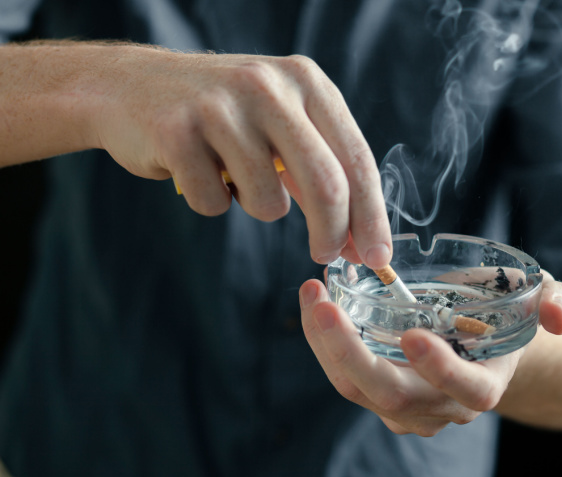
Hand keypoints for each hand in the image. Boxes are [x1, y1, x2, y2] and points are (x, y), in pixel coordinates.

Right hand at [93, 47, 390, 266]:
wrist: (132, 86)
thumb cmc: (223, 115)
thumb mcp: (283, 123)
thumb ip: (323, 173)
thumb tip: (360, 242)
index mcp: (307, 82)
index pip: (357, 159)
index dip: (372, 217)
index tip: (378, 258)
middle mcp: (269, 86)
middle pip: (326, 184)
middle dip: (332, 233)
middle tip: (325, 256)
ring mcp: (221, 107)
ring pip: (268, 203)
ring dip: (256, 207)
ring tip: (234, 177)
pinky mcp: (178, 131)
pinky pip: (215, 204)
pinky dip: (211, 202)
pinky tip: (197, 170)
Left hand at [298, 270, 561, 435]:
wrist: (481, 338)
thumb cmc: (511, 314)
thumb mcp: (545, 298)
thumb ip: (559, 302)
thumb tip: (559, 316)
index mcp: (485, 385)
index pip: (467, 391)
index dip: (441, 370)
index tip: (414, 335)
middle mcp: (443, 406)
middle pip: (394, 397)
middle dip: (354, 354)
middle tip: (327, 305)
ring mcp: (407, 405)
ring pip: (358, 390)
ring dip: (327, 345)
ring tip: (313, 296)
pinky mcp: (378, 393)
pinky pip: (344, 377)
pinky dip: (324, 344)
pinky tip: (317, 305)